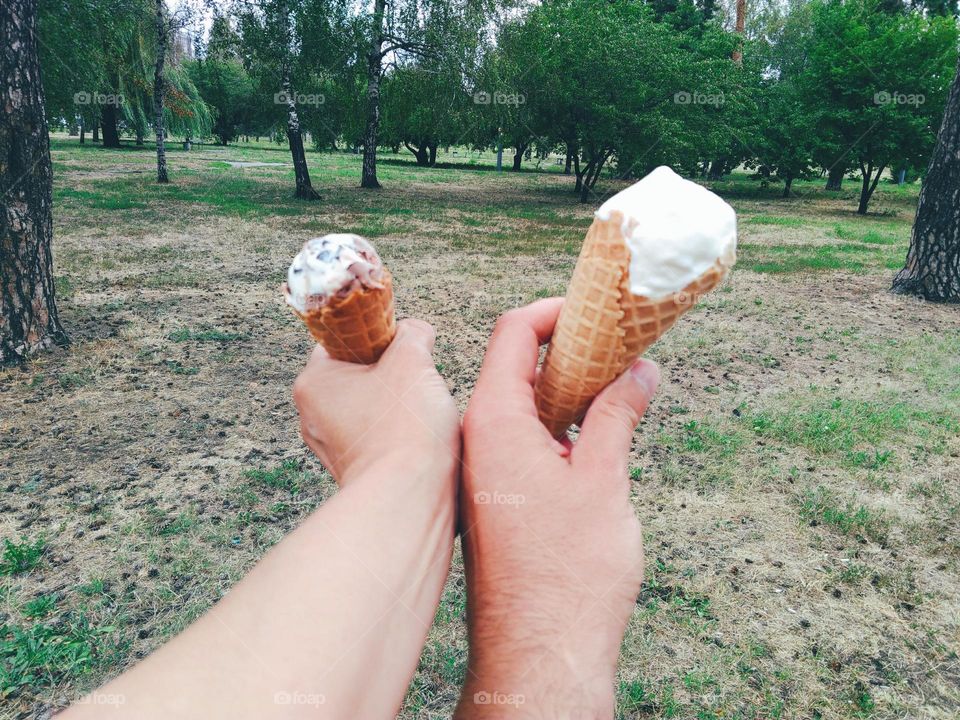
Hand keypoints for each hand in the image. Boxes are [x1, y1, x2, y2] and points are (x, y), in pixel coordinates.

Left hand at [293, 319, 459, 485]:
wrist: (410, 497)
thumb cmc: (404, 427)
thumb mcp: (413, 360)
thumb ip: (412, 334)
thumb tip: (414, 331)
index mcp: (313, 382)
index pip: (342, 340)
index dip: (376, 336)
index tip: (403, 347)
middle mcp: (311, 415)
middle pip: (358, 372)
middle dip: (392, 373)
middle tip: (415, 381)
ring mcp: (330, 446)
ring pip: (370, 405)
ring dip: (398, 403)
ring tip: (418, 413)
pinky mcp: (352, 469)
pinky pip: (376, 435)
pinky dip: (397, 431)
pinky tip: (416, 437)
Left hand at [456, 299, 659, 717]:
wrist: (539, 653)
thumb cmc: (566, 576)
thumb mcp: (603, 481)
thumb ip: (617, 416)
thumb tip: (638, 372)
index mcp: (493, 424)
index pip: (513, 335)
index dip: (556, 311)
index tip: (598, 309)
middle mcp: (477, 441)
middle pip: (516, 365)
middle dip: (570, 349)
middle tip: (620, 346)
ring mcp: (483, 471)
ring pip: (521, 405)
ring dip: (567, 389)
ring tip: (617, 385)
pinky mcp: (495, 497)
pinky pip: (522, 439)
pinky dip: (557, 424)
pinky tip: (595, 433)